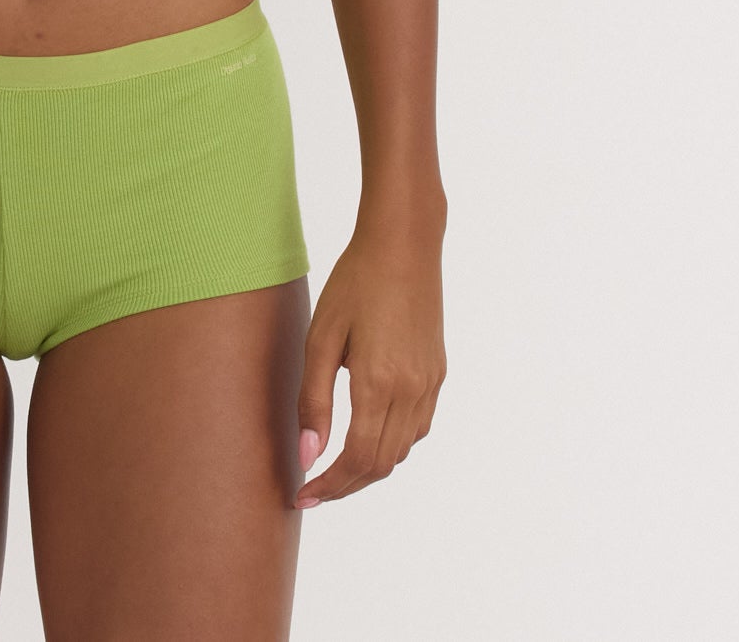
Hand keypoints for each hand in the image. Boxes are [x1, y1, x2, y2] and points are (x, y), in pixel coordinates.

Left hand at [294, 197, 445, 508]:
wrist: (404, 244)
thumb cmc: (355, 282)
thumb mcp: (321, 336)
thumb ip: (314, 399)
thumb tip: (308, 455)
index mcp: (379, 383)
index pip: (357, 460)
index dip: (329, 486)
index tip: (301, 494)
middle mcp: (412, 391)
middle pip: (381, 464)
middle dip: (346, 485)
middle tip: (311, 488)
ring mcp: (430, 384)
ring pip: (402, 450)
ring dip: (368, 467)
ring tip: (333, 465)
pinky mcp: (438, 373)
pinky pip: (417, 427)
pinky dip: (391, 443)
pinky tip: (367, 433)